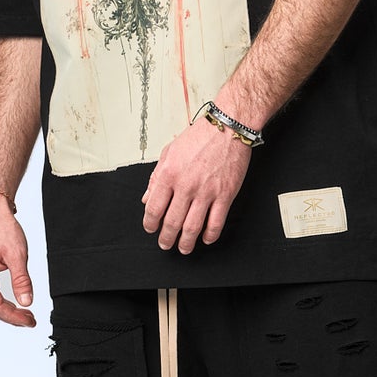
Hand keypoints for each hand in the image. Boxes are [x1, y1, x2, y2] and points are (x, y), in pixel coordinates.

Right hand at [0, 195, 35, 326]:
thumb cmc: (2, 228)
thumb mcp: (17, 255)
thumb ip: (22, 281)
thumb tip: (26, 302)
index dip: (14, 317)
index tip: (31, 321)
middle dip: (12, 316)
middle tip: (31, 320)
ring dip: (7, 310)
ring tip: (26, 314)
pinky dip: (2, 300)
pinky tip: (14, 302)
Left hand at [142, 114, 252, 252]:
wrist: (228, 128)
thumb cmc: (200, 137)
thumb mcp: (169, 152)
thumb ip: (156, 177)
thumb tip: (148, 198)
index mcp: (169, 174)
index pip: (154, 208)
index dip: (150, 224)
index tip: (151, 228)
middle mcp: (186, 186)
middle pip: (172, 223)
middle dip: (166, 238)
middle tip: (165, 244)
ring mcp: (206, 192)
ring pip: (192, 228)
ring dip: (186, 243)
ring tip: (184, 248)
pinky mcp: (225, 195)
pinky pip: (216, 223)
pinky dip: (209, 235)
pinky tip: (205, 239)